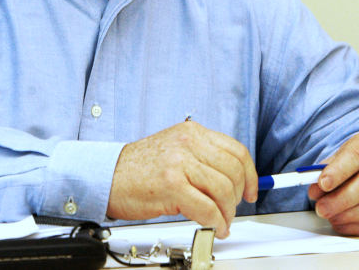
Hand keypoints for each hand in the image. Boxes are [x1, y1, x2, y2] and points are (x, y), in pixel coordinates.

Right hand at [106, 121, 257, 237]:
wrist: (107, 175)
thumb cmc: (138, 168)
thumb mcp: (175, 151)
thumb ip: (202, 158)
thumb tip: (232, 180)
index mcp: (191, 132)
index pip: (236, 150)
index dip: (250, 174)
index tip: (251, 190)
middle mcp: (188, 143)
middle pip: (233, 171)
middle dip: (238, 197)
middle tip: (232, 211)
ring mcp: (179, 162)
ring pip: (223, 190)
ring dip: (227, 213)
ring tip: (221, 222)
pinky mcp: (171, 184)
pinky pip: (207, 208)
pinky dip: (215, 222)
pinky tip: (212, 227)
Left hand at [306, 131, 358, 234]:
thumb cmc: (353, 164)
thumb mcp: (337, 158)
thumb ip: (325, 171)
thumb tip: (316, 189)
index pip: (358, 154)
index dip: (339, 170)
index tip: (322, 183)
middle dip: (342, 199)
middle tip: (322, 208)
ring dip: (351, 215)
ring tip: (331, 217)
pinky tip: (344, 224)